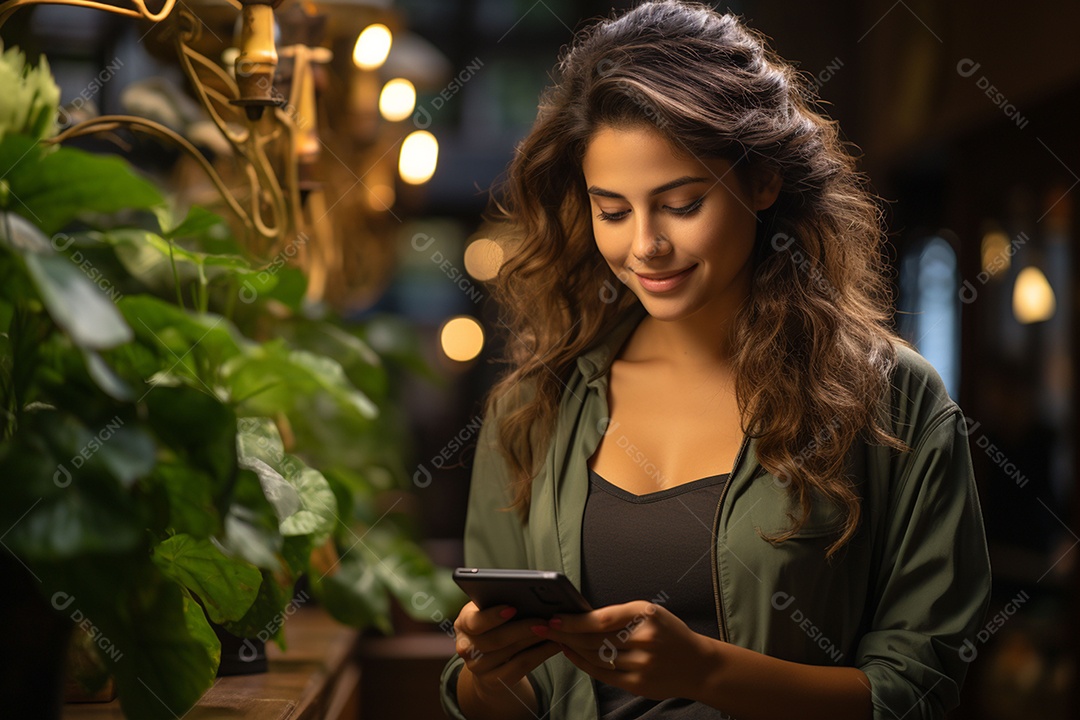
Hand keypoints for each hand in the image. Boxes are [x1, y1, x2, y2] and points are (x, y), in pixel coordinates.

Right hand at [453, 601, 560, 702]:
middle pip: (496, 640)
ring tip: (553, 629)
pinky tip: (554, 644)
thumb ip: (497, 602)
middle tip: (544, 620)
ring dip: (535, 640)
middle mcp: (466, 648)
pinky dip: (540, 654)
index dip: (493, 616)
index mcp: (462, 623)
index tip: (513, 608)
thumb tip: (526, 595)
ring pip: (511, 653)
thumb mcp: (487, 611)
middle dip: (523, 629)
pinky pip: (521, 667)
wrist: (486, 661)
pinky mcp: (494, 681)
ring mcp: (478, 668)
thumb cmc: (491, 625)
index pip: (475, 622)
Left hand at [534, 600, 717, 701]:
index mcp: (646, 615)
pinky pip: (602, 674)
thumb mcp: (649, 612)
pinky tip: (571, 654)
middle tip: (543, 627)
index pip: (601, 619)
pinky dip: (583, 664)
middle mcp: (644, 639)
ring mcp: (641, 664)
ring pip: (595, 657)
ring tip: (554, 639)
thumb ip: (619, 615)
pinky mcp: (638, 684)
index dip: (574, 620)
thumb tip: (580, 616)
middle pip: (593, 639)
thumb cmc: (669, 633)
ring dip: (571, 648)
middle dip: (564, 633)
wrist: (698, 665)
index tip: (554, 617)